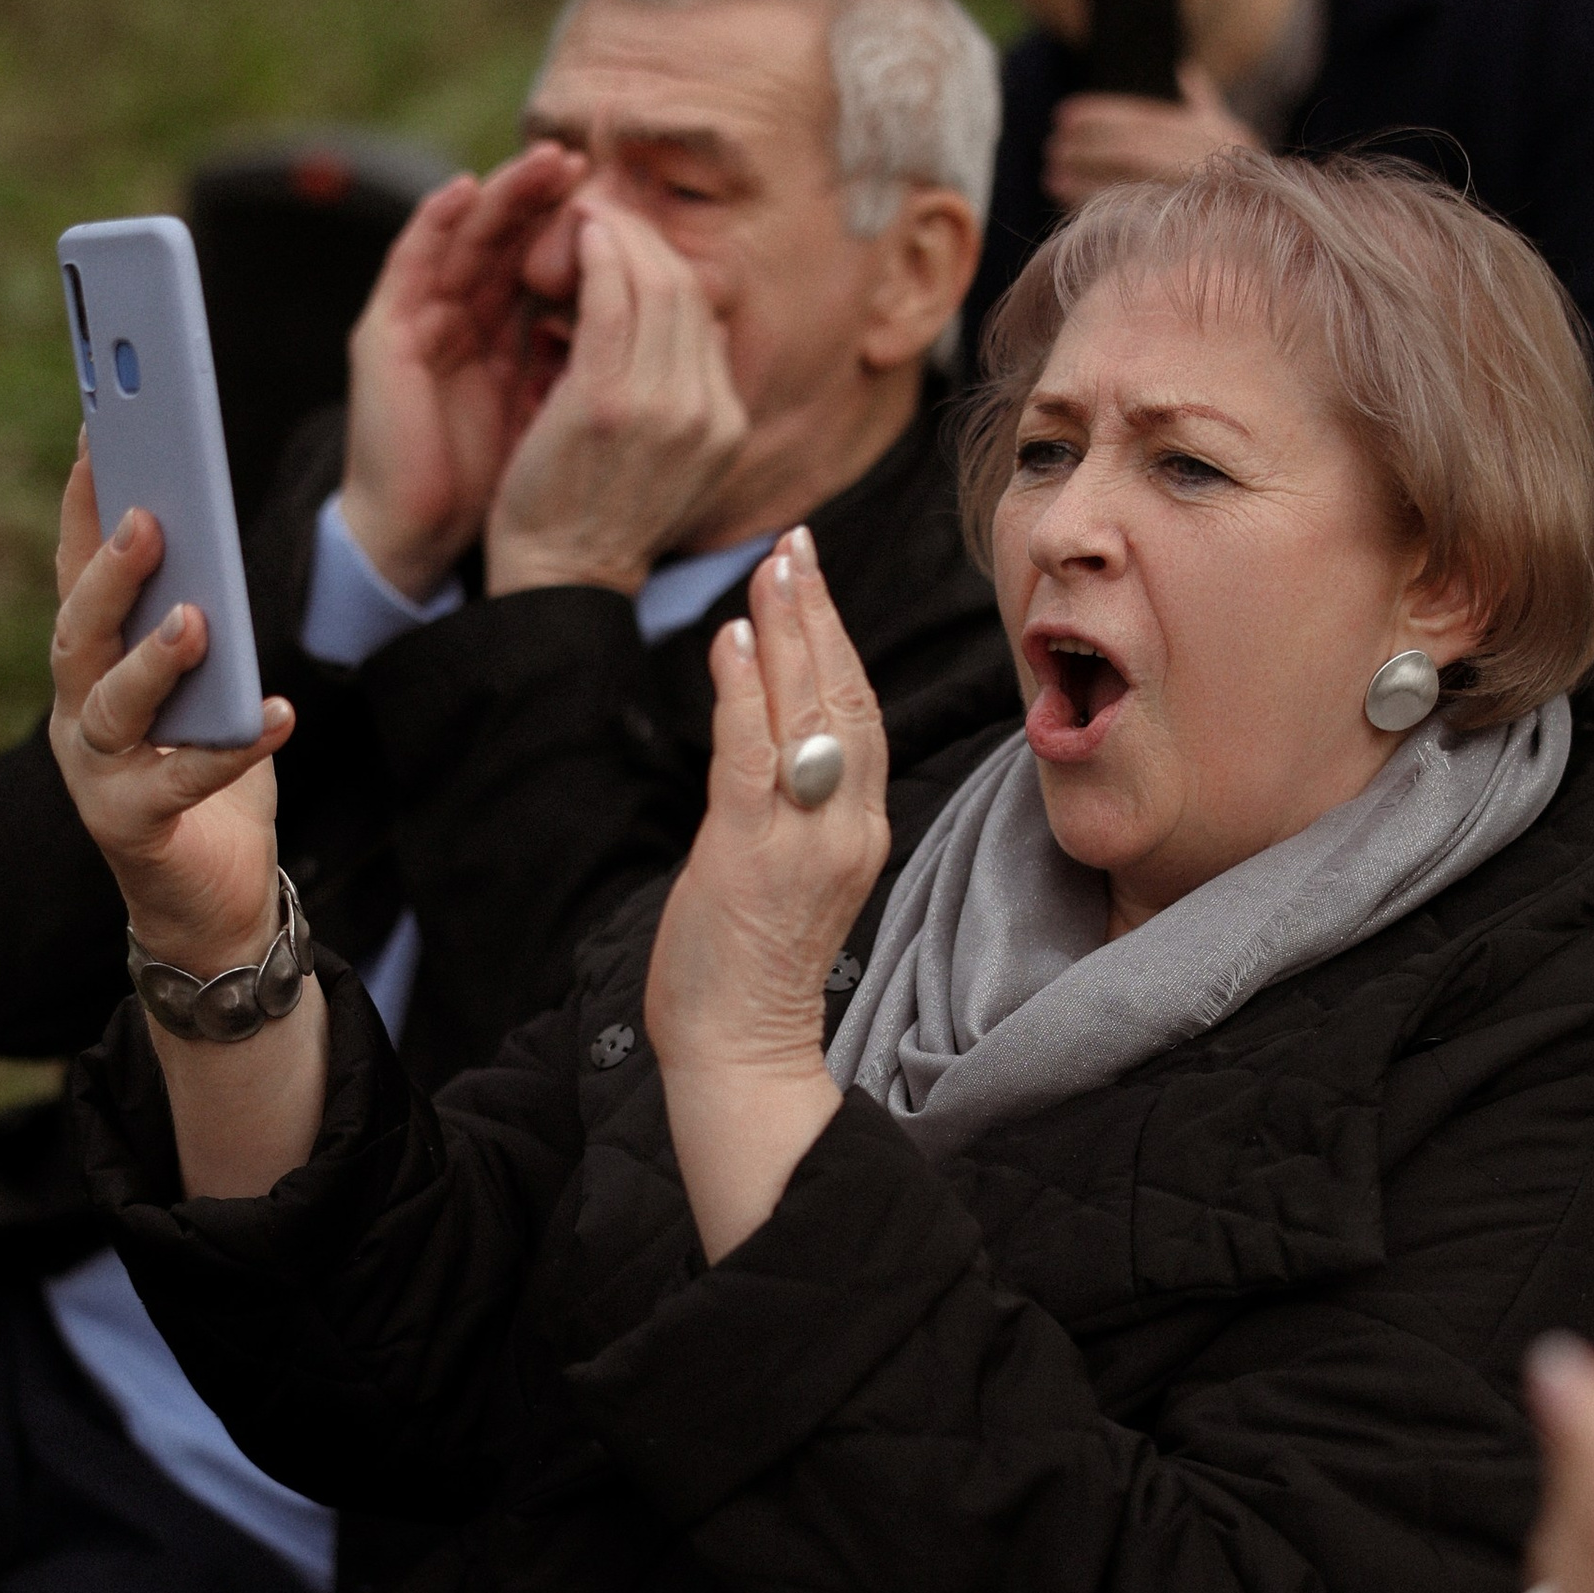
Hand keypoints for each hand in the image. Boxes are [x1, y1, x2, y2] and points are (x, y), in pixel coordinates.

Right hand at [48, 447, 291, 976]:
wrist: (207, 900)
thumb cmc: (204, 773)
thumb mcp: (203, 683)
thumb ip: (198, 622)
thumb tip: (211, 543)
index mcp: (88, 666)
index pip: (74, 574)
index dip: (79, 505)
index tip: (98, 432)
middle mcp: (77, 714)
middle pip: (78, 632)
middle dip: (108, 574)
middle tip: (147, 519)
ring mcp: (96, 774)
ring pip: (111, 706)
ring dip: (152, 660)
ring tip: (197, 621)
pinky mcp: (135, 828)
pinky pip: (184, 781)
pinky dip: (233, 748)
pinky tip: (278, 713)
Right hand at [336, 144, 585, 601]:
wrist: (450, 541)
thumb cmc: (527, 489)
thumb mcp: (580, 408)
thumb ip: (610, 358)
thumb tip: (687, 323)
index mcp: (511, 331)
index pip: (549, 260)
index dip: (584, 228)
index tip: (628, 200)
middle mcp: (467, 317)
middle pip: (509, 236)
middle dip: (546, 196)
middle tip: (584, 159)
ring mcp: (423, 321)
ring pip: (463, 236)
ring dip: (499, 193)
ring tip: (540, 160)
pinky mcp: (384, 335)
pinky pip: (407, 262)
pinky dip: (431, 221)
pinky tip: (463, 190)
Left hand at [485, 201, 749, 597]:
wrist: (561, 581)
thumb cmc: (595, 517)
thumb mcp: (665, 458)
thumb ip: (680, 399)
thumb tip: (681, 333)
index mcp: (726, 423)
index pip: (707, 316)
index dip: (669, 265)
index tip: (631, 242)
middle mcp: (708, 411)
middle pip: (688, 290)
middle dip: (646, 238)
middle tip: (605, 211)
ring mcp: (663, 405)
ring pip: (655, 284)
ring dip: (620, 237)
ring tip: (587, 215)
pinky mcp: (608, 401)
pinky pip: (612, 300)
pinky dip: (597, 257)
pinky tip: (577, 237)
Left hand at [643, 527, 888, 1260]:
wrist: (739, 1049)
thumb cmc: (750, 964)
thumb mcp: (791, 869)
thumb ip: (794, 798)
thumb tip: (769, 724)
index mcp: (860, 828)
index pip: (860, 713)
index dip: (839, 639)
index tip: (814, 576)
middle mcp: (847, 826)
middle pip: (846, 696)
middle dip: (820, 611)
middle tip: (797, 543)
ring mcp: (804, 839)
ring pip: (809, 712)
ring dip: (789, 630)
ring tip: (775, 565)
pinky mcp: (751, 854)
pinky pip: (751, 754)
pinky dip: (743, 689)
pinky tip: (732, 637)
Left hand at [1042, 66, 1259, 209]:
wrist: (1275, 229)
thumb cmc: (1241, 180)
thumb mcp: (1229, 136)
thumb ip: (1203, 104)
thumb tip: (1185, 71)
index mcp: (1216, 132)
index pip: (1145, 117)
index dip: (1099, 114)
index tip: (1062, 115)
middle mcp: (1211, 160)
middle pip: (1133, 149)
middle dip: (1086, 146)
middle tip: (1052, 146)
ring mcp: (1201, 196)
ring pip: (1129, 181)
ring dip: (1082, 178)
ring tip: (1050, 175)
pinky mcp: (1187, 228)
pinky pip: (1132, 215)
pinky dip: (1096, 207)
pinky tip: (1068, 202)